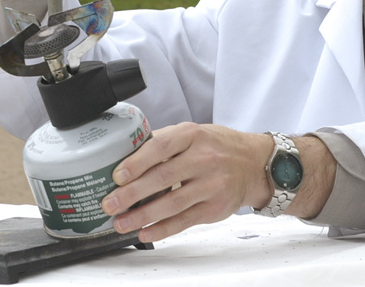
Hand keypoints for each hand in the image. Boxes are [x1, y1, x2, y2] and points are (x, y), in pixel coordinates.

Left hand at [101, 123, 273, 242]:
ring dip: (142, 215)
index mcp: (193, 136)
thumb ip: (165, 141)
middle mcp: (204, 159)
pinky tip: (145, 232)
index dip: (137, 162)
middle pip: (163, 178)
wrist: (254, 163)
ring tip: (121, 222)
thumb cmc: (218, 147)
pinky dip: (162, 229)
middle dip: (132, 194)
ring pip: (172, 203)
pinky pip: (184, 221)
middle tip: (110, 203)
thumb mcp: (195, 133)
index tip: (117, 176)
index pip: (161, 147)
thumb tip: (127, 154)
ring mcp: (212, 184)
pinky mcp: (215, 207)